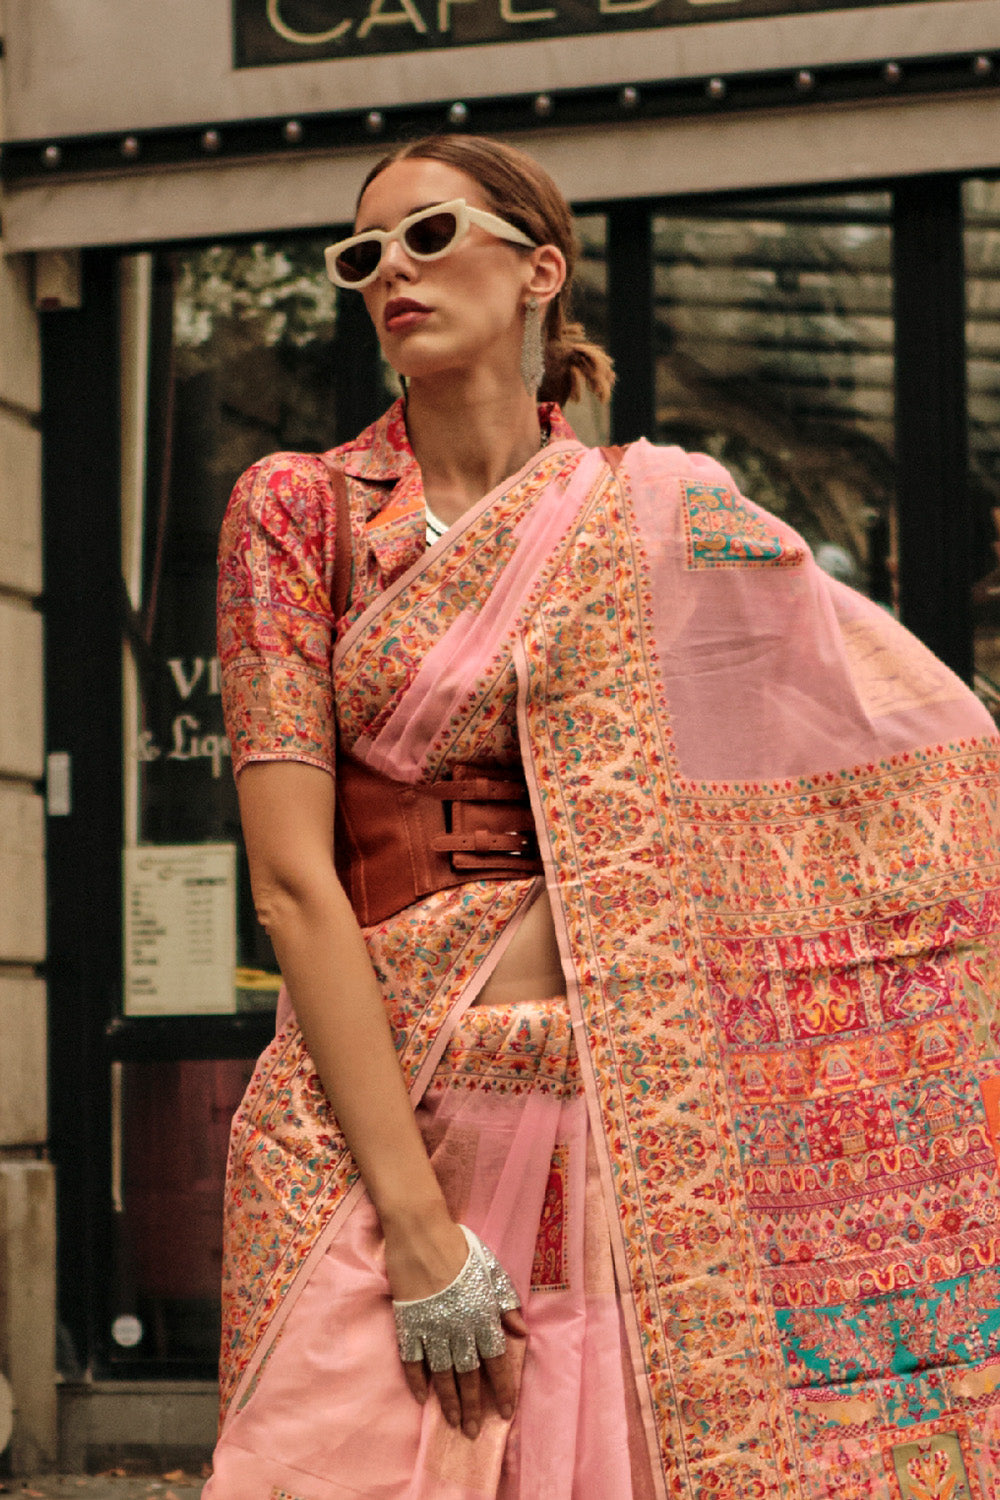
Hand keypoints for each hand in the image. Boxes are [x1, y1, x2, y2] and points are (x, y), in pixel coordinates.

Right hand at [386, 1219, 526, 1439]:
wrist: (420, 1232)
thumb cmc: (459, 1247)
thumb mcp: (491, 1269)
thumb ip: (505, 1301)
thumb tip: (521, 1332)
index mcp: (482, 1315)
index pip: (496, 1361)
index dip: (502, 1389)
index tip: (506, 1413)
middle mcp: (458, 1328)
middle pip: (468, 1375)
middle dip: (474, 1406)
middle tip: (474, 1433)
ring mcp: (430, 1328)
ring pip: (441, 1374)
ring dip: (448, 1402)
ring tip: (454, 1424)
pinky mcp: (407, 1324)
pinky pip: (412, 1360)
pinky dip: (416, 1381)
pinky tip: (422, 1399)